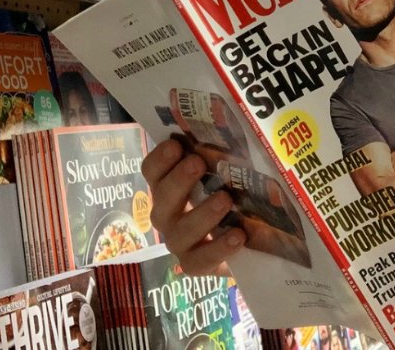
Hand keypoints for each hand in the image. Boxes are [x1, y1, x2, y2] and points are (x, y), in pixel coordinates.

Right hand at [142, 139, 243, 275]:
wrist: (241, 239)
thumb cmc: (228, 196)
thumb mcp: (224, 174)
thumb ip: (219, 157)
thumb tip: (233, 130)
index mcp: (168, 186)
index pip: (152, 171)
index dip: (160, 158)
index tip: (176, 144)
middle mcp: (167, 213)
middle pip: (162, 199)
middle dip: (178, 180)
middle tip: (198, 163)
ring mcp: (178, 241)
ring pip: (180, 232)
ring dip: (202, 214)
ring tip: (225, 199)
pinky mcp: (195, 264)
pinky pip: (200, 260)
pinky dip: (219, 248)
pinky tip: (238, 235)